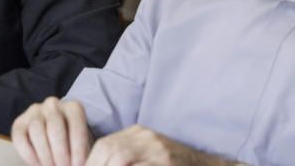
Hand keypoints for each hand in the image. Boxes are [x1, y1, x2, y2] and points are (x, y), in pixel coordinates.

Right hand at [12, 97, 92, 165]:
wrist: (55, 142)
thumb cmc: (72, 144)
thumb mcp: (81, 143)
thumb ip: (82, 149)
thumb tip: (83, 162)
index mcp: (72, 108)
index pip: (76, 124)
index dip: (77, 147)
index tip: (78, 164)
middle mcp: (53, 105)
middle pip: (54, 126)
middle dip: (60, 152)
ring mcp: (34, 112)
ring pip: (36, 130)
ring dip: (45, 154)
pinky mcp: (19, 123)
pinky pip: (20, 138)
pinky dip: (29, 155)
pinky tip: (37, 164)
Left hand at [85, 125, 238, 165]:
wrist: (204, 164)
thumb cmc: (169, 163)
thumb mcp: (144, 155)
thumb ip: (123, 157)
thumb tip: (92, 164)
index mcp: (136, 133)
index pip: (104, 144)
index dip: (90, 162)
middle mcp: (145, 137)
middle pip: (110, 150)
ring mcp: (158, 150)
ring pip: (122, 157)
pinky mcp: (165, 161)